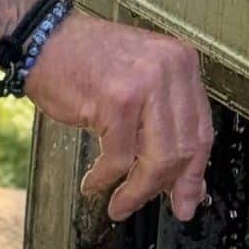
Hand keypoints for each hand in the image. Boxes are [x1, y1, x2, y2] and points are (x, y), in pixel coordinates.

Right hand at [23, 10, 213, 219]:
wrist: (46, 41)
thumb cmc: (88, 62)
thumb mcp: (140, 84)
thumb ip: (166, 124)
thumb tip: (186, 181)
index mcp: (181, 62)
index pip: (202, 130)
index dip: (195, 172)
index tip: (189, 198)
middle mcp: (169, 69)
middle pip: (184, 149)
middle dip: (167, 187)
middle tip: (157, 206)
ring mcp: (145, 84)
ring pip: (157, 160)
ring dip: (137, 191)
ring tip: (120, 203)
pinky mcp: (117, 101)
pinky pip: (119, 159)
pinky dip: (105, 177)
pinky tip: (95, 182)